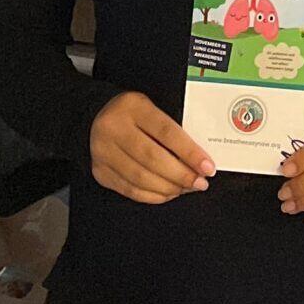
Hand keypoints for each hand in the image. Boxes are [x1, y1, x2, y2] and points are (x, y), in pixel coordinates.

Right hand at [90, 93, 214, 204]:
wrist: (95, 116)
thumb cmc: (132, 113)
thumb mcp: (152, 108)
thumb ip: (172, 129)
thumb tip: (198, 159)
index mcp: (133, 107)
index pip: (166, 132)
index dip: (190, 153)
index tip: (208, 167)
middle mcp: (114, 129)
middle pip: (153, 159)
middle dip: (182, 175)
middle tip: (200, 182)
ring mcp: (104, 152)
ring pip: (141, 178)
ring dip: (170, 188)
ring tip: (187, 188)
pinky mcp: (100, 172)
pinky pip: (131, 190)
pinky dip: (154, 196)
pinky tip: (169, 192)